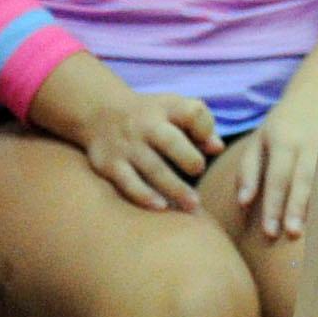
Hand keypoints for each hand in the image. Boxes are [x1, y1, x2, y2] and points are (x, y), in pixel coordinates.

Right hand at [30, 55, 222, 211]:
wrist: (99, 112)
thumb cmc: (151, 116)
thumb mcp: (174, 110)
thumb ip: (199, 127)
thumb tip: (217, 148)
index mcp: (167, 109)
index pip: (192, 113)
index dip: (204, 128)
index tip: (209, 145)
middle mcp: (146, 126)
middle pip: (171, 142)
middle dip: (190, 160)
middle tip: (199, 171)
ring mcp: (127, 146)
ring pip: (153, 169)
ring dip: (175, 188)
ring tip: (193, 205)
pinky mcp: (109, 165)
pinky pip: (128, 183)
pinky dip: (145, 196)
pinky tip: (161, 207)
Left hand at [234, 60, 317, 240]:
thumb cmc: (282, 124)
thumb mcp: (259, 139)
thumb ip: (248, 170)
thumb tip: (243, 203)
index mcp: (283, 139)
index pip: (277, 177)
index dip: (273, 205)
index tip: (269, 232)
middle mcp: (308, 142)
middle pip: (302, 178)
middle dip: (297, 207)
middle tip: (291, 234)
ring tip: (314, 231)